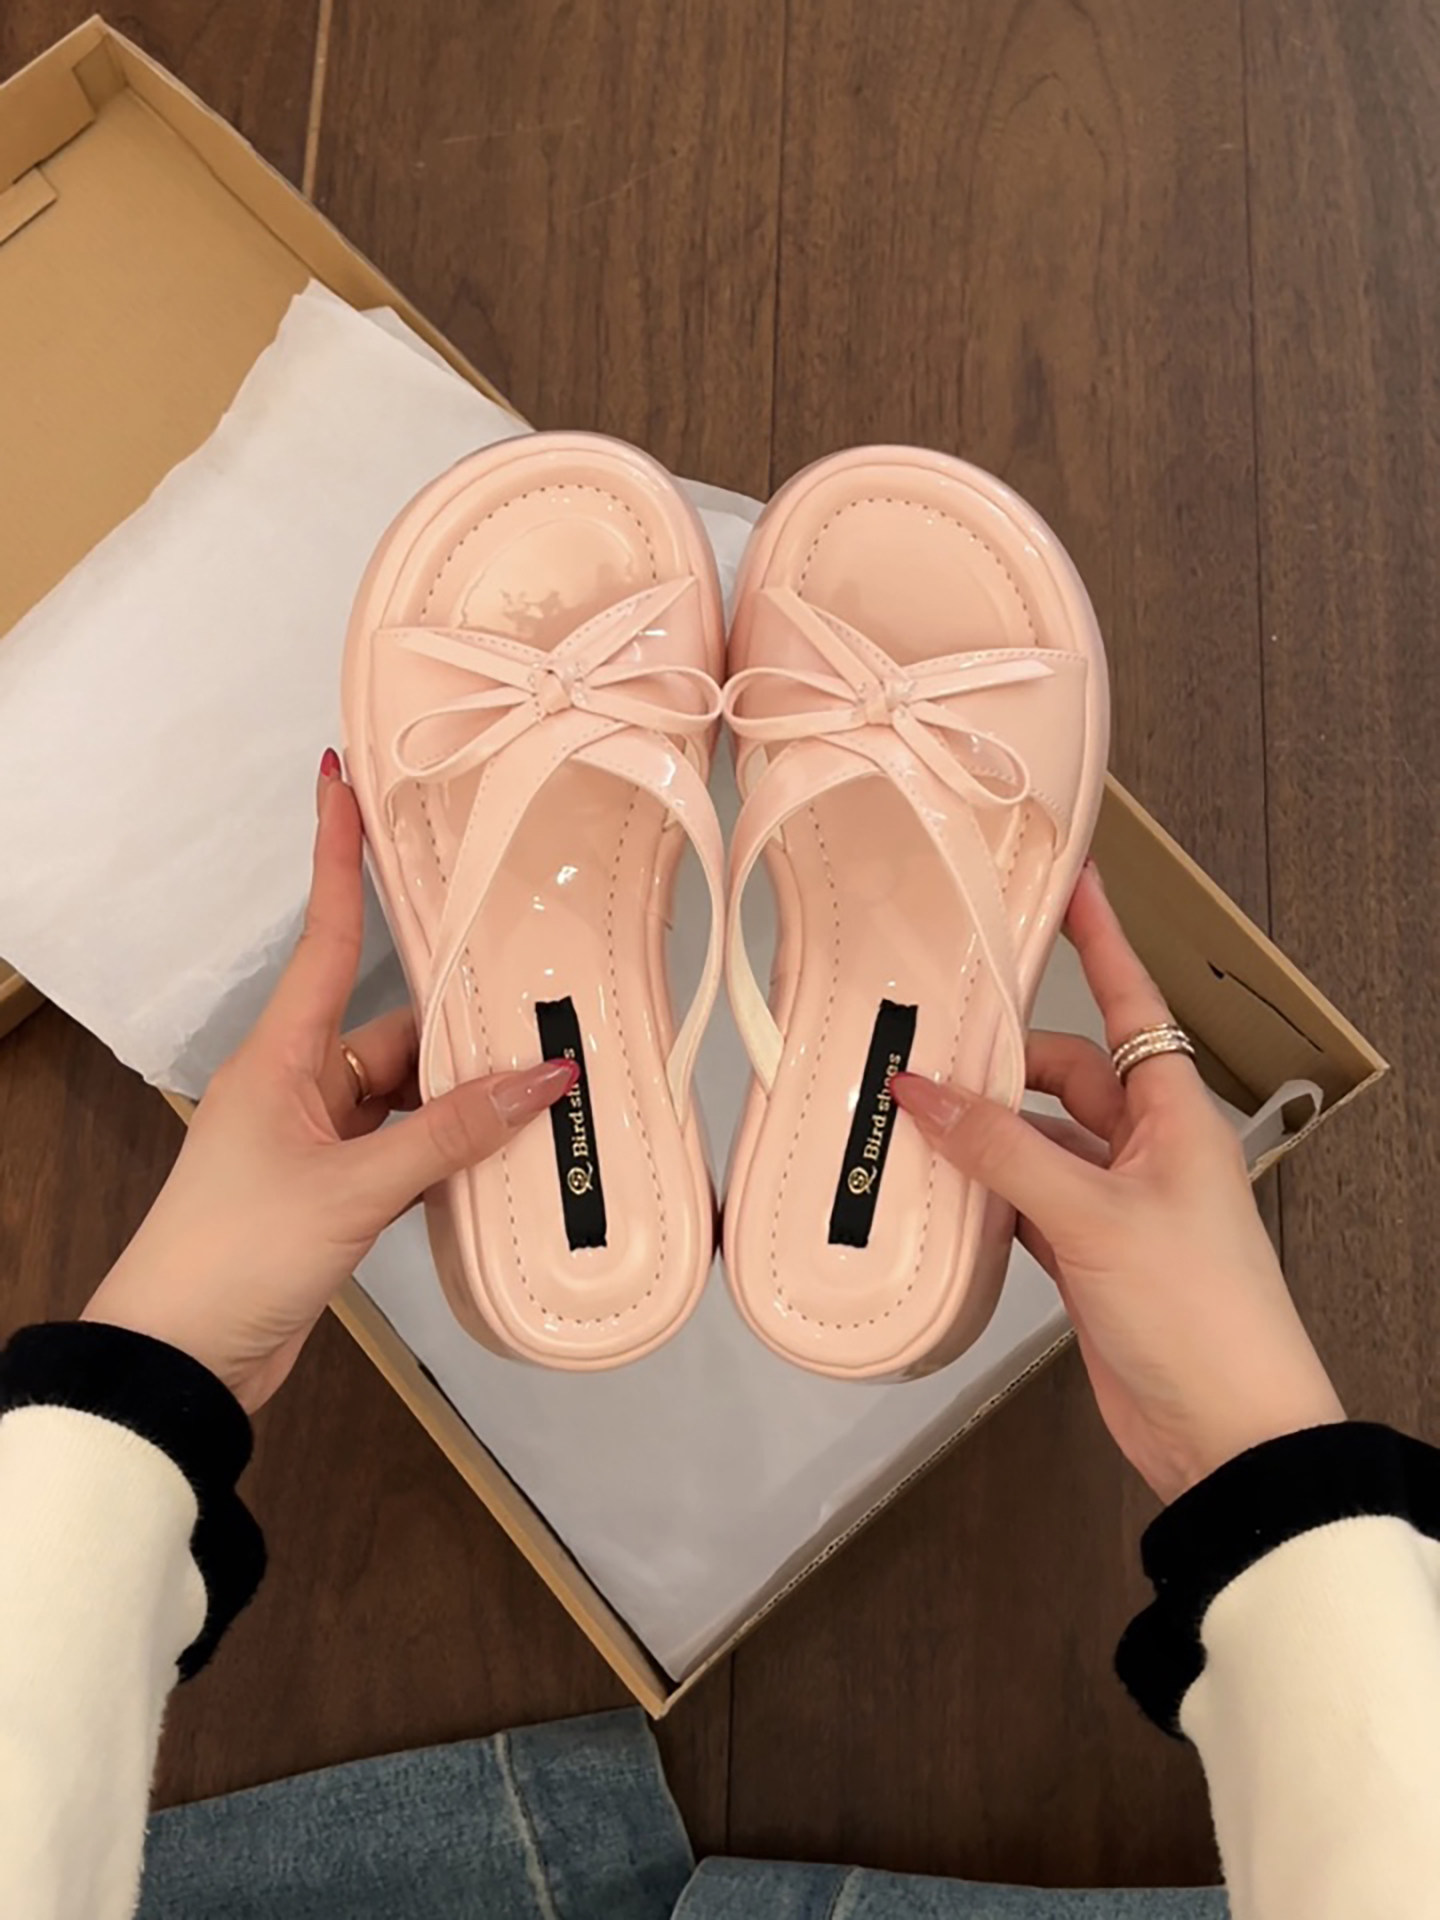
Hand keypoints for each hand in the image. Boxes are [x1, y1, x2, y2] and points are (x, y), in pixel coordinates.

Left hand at [83, 754, 575, 1412]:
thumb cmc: (235, 1253)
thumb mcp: (351, 1188)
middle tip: (549, 1003)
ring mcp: (318, 1140)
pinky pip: (410, 1149)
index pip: (325, 935)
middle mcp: (300, 1085)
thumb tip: (543, 1080)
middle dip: (467, 1024)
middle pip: (399, 1028)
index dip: (337, 857)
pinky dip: (454, 1152)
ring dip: (469, 1100)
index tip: (345, 781)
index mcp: (282, 1055)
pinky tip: (507, 1157)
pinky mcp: (335, 1193)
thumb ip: (451, 1134)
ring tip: (550, 1088)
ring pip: (414, 1095)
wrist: (181, 1360)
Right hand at [893, 863, 1343, 1502]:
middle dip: (1000, 1062)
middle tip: (925, 1044)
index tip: (1070, 882)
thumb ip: (1004, 1152)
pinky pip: (1024, 1204)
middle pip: (1064, 1076)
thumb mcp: (1095, 1216)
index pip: (1130, 1004)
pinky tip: (936, 1193)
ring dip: (981, 1135)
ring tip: (908, 1117)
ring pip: (1036, 1143)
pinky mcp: (1088, 1260)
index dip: (1100, 941)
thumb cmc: (1198, 1312)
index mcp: (1175, 1115)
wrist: (1227, 1434)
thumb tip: (922, 1094)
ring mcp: (1116, 1206)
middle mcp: (1148, 1150)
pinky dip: (983, 1197)